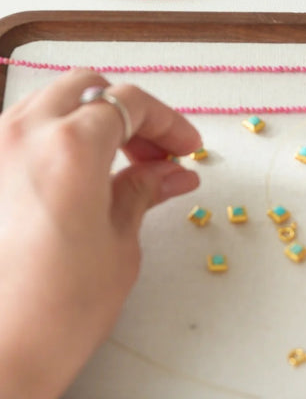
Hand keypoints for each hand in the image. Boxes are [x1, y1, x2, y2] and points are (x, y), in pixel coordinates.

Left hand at [0, 69, 200, 398]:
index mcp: (71, 146)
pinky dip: (60, 136)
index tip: (186, 149)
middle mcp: (25, 134)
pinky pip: (26, 130)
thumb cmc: (57, 311)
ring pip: (54, 102)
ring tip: (121, 163)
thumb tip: (173, 173)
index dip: (168, 123)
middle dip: (130, 113)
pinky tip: (81, 173)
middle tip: (157, 153)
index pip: (130, 104)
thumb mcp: (120, 242)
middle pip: (89, 88)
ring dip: (93, 119)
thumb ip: (144, 190)